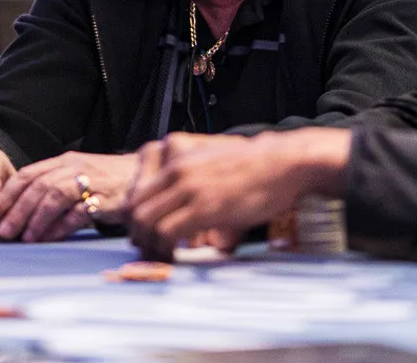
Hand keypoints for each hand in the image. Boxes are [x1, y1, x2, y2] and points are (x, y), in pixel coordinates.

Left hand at [0, 151, 139, 241]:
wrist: (147, 175)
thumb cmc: (108, 181)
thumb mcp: (77, 177)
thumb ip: (53, 188)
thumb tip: (20, 212)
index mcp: (63, 162)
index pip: (27, 175)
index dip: (6, 195)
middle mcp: (73, 168)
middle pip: (37, 186)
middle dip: (16, 210)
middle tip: (3, 232)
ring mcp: (91, 181)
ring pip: (54, 195)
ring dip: (36, 218)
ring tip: (24, 238)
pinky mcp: (106, 198)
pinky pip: (78, 212)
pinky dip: (61, 226)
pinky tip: (50, 238)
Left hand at [127, 129, 349, 260]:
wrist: (281, 163)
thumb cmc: (252, 169)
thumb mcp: (211, 164)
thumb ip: (190, 180)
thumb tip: (178, 205)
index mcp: (177, 161)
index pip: (138, 193)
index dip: (135, 220)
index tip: (143, 236)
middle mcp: (178, 173)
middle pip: (136, 209)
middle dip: (138, 235)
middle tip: (149, 251)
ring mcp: (190, 189)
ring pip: (147, 222)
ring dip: (150, 245)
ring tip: (163, 256)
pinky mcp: (205, 207)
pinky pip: (168, 232)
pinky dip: (166, 248)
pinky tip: (177, 255)